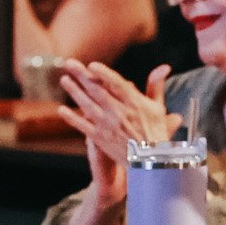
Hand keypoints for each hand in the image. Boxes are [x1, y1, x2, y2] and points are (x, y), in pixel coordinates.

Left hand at [57, 63, 176, 196]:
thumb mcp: (158, 107)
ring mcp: (108, 126)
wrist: (150, 161)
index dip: (103, 73)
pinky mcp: (100, 138)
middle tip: (68, 63)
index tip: (92, 65)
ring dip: (74, 92)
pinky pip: (83, 126)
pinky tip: (61, 110)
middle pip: (97, 90)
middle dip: (81, 75)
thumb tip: (164, 66)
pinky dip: (72, 118)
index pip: (116, 84)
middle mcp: (119, 112)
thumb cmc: (155, 132)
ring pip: (87, 105)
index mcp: (133, 103)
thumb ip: (156, 85)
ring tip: (64, 79)